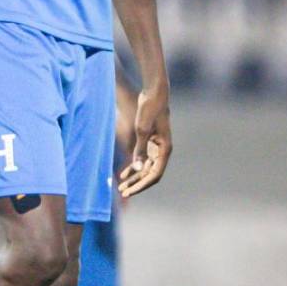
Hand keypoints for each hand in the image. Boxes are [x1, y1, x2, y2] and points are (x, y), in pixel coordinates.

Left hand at [116, 85, 170, 199]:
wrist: (154, 93)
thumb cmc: (150, 109)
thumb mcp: (142, 130)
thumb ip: (140, 150)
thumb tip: (138, 169)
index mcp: (164, 150)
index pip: (155, 175)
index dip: (142, 185)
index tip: (129, 191)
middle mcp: (162, 151)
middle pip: (150, 174)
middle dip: (137, 184)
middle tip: (123, 192)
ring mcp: (157, 147)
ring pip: (146, 168)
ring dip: (135, 178)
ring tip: (121, 186)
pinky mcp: (151, 142)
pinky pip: (143, 160)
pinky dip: (134, 167)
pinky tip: (124, 174)